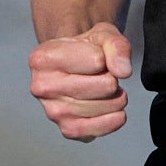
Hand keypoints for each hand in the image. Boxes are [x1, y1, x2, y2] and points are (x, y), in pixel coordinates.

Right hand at [29, 22, 132, 139]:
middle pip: (106, 85)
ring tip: (104, 89)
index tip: (95, 56)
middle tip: (102, 75)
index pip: (97, 60)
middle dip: (113, 79)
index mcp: (42, 59)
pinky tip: (113, 109)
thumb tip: (123, 71)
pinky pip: (101, 128)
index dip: (105, 58)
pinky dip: (114, 119)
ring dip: (116, 98)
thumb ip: (116, 46)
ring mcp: (53, 112)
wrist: (72, 69)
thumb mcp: (101, 35)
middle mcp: (42, 87)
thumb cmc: (84, 50)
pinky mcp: (67, 129)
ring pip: (107, 106)